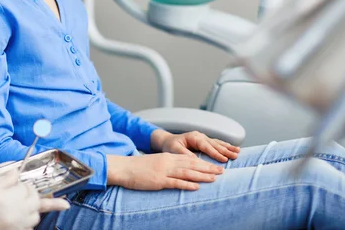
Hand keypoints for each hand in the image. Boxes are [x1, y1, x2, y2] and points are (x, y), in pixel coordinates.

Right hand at [0, 170, 68, 229]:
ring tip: (20, 204)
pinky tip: (16, 217)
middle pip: (35, 202)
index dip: (21, 183)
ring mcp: (13, 228)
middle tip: (20, 190)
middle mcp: (14, 215)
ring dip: (30, 208)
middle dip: (30, 193)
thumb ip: (4, 180)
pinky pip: (27, 229)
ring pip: (34, 217)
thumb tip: (16, 172)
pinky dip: (25, 222)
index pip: (25, 187)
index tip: (15, 182)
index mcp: (7, 200)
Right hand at [107, 153, 223, 190]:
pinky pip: (174, 183)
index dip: (203, 163)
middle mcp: (167, 162)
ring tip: (214, 178)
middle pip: (191, 165)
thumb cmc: (137, 167)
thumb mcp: (155, 163)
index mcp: (167, 158)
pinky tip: (196, 187)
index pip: (189, 159)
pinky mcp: (158, 180)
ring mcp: (163, 171)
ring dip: (201, 176)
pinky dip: (186, 185)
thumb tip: (179, 171)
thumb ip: (167, 166)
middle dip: (207, 168)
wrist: (123, 168)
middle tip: (221, 171)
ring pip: (186, 173)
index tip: (214, 166)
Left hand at [152, 130, 239, 162]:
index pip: (206, 146)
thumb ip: (185, 154)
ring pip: (217, 143)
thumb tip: (196, 160)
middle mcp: (200, 136)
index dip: (215, 153)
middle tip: (236, 156)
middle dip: (225, 150)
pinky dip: (225, 146)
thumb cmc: (170, 146)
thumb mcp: (174, 150)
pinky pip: (216, 143)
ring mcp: (203, 138)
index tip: (224, 159)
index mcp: (193, 137)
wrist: (167, 141)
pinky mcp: (204, 141)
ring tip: (238, 151)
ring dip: (228, 147)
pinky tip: (233, 148)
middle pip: (214, 144)